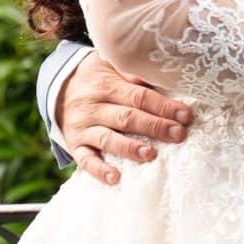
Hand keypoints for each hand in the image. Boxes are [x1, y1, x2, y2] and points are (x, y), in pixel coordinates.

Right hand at [57, 56, 192, 186]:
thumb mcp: (110, 65)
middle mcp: (94, 107)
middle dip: (155, 126)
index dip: (163, 106)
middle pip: (127, 118)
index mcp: (107, 85)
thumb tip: (163, 77)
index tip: (186, 115)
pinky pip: (85, 160)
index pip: (139, 96)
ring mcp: (83, 127)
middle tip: (178, 135)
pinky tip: (114, 178)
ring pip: (108, 139)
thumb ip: (133, 72)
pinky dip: (99, 170)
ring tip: (150, 154)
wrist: (58, 87)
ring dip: (130, 148)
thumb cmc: (96, 78)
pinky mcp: (75, 145)